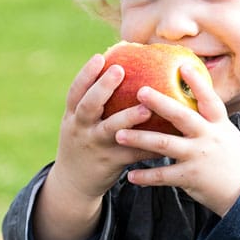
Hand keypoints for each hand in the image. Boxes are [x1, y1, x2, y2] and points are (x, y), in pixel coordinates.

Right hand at [34, 54, 159, 239]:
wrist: (73, 183)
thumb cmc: (83, 141)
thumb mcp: (78, 122)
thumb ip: (93, 102)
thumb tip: (122, 67)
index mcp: (72, 116)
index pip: (75, 92)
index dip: (86, 74)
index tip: (100, 57)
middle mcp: (80, 129)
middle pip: (88, 106)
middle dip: (102, 88)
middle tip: (119, 70)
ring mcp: (95, 146)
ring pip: (110, 131)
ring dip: (127, 118)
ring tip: (145, 108)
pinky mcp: (111, 163)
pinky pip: (132, 153)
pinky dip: (148, 146)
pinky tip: (166, 137)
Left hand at [114, 64, 239, 216]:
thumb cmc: (231, 158)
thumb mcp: (225, 132)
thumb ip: (207, 117)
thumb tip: (190, 95)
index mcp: (218, 124)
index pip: (209, 99)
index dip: (197, 82)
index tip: (183, 65)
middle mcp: (208, 137)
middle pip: (182, 116)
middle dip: (160, 103)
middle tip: (140, 91)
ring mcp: (198, 157)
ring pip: (165, 144)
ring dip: (140, 139)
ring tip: (119, 135)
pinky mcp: (190, 177)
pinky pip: (163, 175)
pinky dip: (145, 176)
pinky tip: (130, 176)